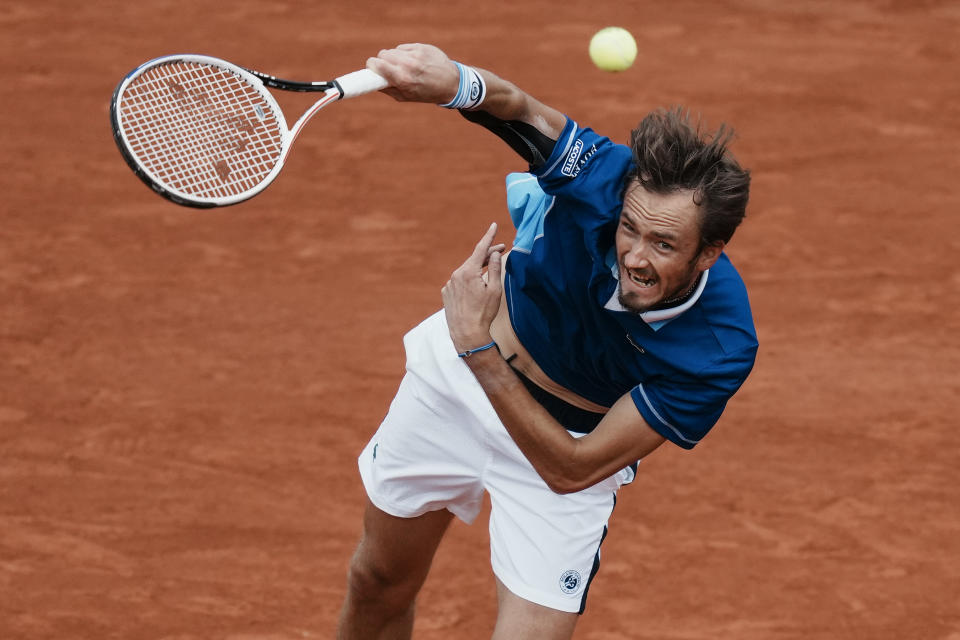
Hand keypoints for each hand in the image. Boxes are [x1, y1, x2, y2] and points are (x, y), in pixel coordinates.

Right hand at [366, 43, 459, 104]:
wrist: (450, 83)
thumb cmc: (426, 93)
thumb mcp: (405, 97)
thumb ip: (386, 88)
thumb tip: (371, 80)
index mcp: (402, 79)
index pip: (376, 63)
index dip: (371, 66)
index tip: (372, 68)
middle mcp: (408, 65)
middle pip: (382, 54)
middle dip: (382, 61)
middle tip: (388, 68)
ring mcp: (416, 54)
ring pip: (393, 50)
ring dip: (394, 57)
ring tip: (403, 66)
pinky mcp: (422, 47)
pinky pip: (404, 47)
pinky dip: (404, 53)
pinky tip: (412, 61)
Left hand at [442, 223, 505, 351]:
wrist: (467, 333)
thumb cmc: (484, 313)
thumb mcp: (494, 290)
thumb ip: (494, 268)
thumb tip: (494, 253)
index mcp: (468, 272)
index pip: (481, 249)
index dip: (489, 236)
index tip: (493, 225)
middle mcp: (456, 275)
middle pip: (474, 260)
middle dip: (487, 255)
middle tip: (501, 250)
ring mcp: (449, 284)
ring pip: (466, 271)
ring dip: (477, 270)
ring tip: (489, 274)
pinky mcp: (446, 293)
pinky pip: (459, 282)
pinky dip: (468, 281)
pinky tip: (475, 290)